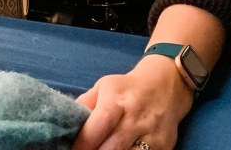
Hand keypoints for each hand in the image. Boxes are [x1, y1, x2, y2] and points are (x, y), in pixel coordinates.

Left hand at [73, 56, 193, 149]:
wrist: (165, 86)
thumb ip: (85, 105)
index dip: (84, 142)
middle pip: (113, 147)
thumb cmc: (126, 89)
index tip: (72, 149)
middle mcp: (136, 117)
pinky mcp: (164, 147)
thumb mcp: (103, 87)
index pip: (100, 123)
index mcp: (117, 99)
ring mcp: (152, 134)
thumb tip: (64, 122)